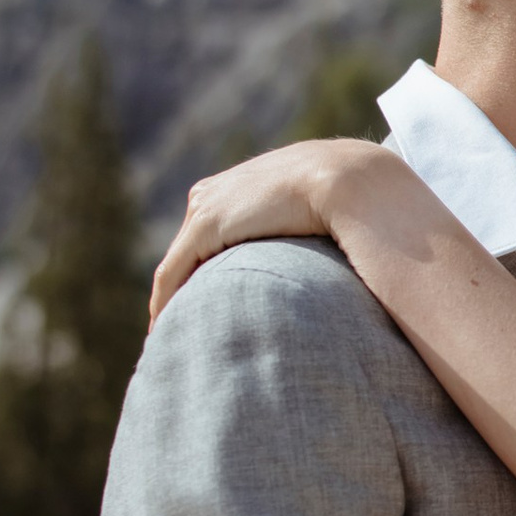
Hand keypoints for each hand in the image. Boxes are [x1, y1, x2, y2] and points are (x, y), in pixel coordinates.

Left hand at [148, 138, 387, 321]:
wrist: (348, 180)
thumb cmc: (351, 201)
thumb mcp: (323, 215)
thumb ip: (312, 234)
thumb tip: (332, 265)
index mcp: (241, 185)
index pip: (212, 233)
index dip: (206, 269)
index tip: (208, 302)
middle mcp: (215, 193)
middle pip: (189, 248)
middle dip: (185, 286)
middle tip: (184, 326)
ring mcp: (207, 207)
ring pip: (177, 263)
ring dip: (173, 300)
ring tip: (173, 336)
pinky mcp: (205, 226)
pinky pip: (173, 273)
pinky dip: (164, 302)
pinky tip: (165, 330)